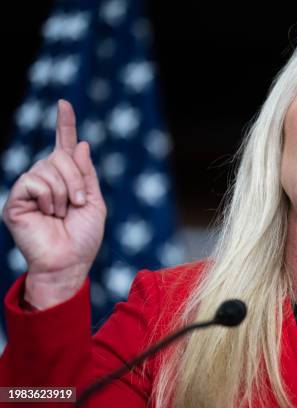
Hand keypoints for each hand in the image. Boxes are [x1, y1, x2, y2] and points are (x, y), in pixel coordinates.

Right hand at [2, 100, 106, 309]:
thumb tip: (81, 144)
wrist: (70, 262)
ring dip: (64, 192)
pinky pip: (34, 181)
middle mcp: (45, 179)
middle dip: (76, 179)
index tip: (64, 104)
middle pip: (60, 156)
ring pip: (48, 168)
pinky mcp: (15, 199)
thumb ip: (87, 173)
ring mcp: (29, 189)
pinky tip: (48, 214)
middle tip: (78, 204)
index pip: (63, 146)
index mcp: (66, 179)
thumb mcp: (94, 202)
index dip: (64, 125)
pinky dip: (48, 197)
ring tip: (62, 213)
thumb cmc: (83, 237)